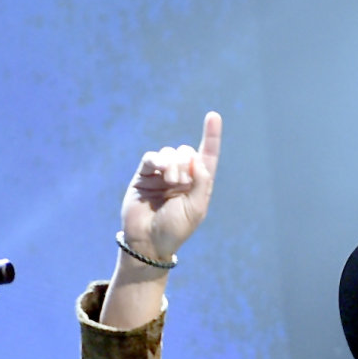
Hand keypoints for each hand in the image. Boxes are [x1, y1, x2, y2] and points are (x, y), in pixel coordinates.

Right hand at [121, 111, 222, 262]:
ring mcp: (161, 175)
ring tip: (169, 182)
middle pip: (187, 151)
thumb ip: (201, 181)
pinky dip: (157, 160)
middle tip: (180, 182)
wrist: (147, 242)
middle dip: (186, 162)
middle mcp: (181, 177)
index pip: (207, 156)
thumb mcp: (195, 208)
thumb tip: (196, 157)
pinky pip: (152, 157)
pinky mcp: (144, 176)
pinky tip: (160, 170)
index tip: (213, 116)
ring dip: (172, 164)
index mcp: (197, 185)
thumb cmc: (174, 230)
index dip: (211, 136)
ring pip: (170, 153)